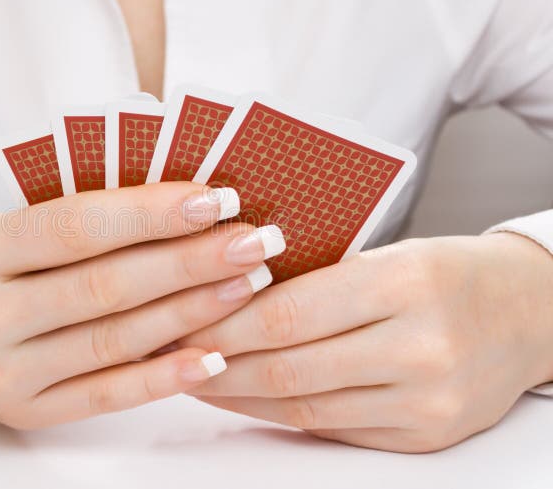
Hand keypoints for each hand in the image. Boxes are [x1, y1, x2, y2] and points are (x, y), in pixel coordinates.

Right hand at [0, 182, 285, 428]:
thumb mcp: (11, 226)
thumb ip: (84, 222)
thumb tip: (185, 209)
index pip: (75, 226)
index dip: (150, 213)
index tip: (216, 198)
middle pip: (105, 286)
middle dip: (190, 261)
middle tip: (254, 240)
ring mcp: (2, 374)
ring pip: (114, 340)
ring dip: (192, 311)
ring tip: (248, 283)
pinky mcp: (25, 414)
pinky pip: (107, 395)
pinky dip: (164, 374)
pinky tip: (213, 354)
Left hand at [177, 233, 552, 451]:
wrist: (529, 314)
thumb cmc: (448, 273)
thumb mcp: (390, 253)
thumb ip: (317, 277)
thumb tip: (230, 294)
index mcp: (405, 284)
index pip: (289, 312)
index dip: (224, 322)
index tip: (180, 319)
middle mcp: (420, 348)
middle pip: (289, 367)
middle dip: (218, 363)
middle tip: (171, 353)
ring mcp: (425, 402)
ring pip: (303, 407)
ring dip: (240, 393)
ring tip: (198, 376)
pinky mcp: (423, 436)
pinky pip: (330, 428)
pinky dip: (280, 413)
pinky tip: (248, 396)